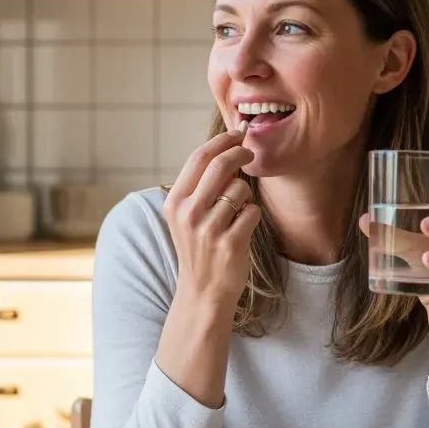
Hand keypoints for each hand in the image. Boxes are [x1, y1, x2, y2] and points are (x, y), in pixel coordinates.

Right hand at [163, 126, 261, 313]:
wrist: (202, 293)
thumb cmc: (200, 249)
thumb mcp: (189, 216)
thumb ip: (203, 186)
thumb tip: (230, 150)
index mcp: (175, 202)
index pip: (198, 157)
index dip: (222, 141)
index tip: (237, 134)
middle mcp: (188, 214)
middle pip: (220, 165)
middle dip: (241, 153)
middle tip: (250, 154)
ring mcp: (209, 230)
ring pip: (240, 189)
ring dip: (246, 195)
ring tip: (237, 213)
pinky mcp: (230, 244)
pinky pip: (253, 211)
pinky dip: (252, 216)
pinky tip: (242, 229)